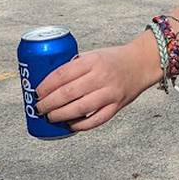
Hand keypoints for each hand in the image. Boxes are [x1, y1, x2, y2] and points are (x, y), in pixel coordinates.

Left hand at [35, 41, 158, 131]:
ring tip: (50, 117)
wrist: (142, 63)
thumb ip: (75, 66)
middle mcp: (101, 76)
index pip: (63, 74)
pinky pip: (96, 119)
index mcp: (92, 61)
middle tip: (39, 107)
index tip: (37, 92)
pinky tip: (70, 125)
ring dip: (61, 115)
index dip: (46, 85)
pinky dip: (81, 125)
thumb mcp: (93, 54)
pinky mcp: (117, 105)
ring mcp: (110, 92)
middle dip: (49, 103)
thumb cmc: (114, 59)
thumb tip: (48, 80)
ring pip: (80, 108)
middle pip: (68, 93)